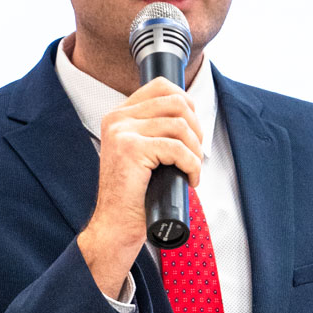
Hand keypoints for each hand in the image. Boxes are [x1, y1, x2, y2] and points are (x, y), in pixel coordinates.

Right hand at [78, 78, 202, 296]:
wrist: (115, 225)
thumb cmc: (133, 196)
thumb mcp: (142, 154)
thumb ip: (154, 131)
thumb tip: (189, 115)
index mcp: (118, 115)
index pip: (160, 86)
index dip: (187, 104)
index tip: (193, 131)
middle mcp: (116, 119)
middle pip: (175, 101)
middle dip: (196, 127)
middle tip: (197, 153)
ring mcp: (121, 132)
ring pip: (179, 124)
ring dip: (196, 149)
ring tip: (193, 168)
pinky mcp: (130, 150)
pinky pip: (176, 148)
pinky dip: (192, 165)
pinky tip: (191, 179)